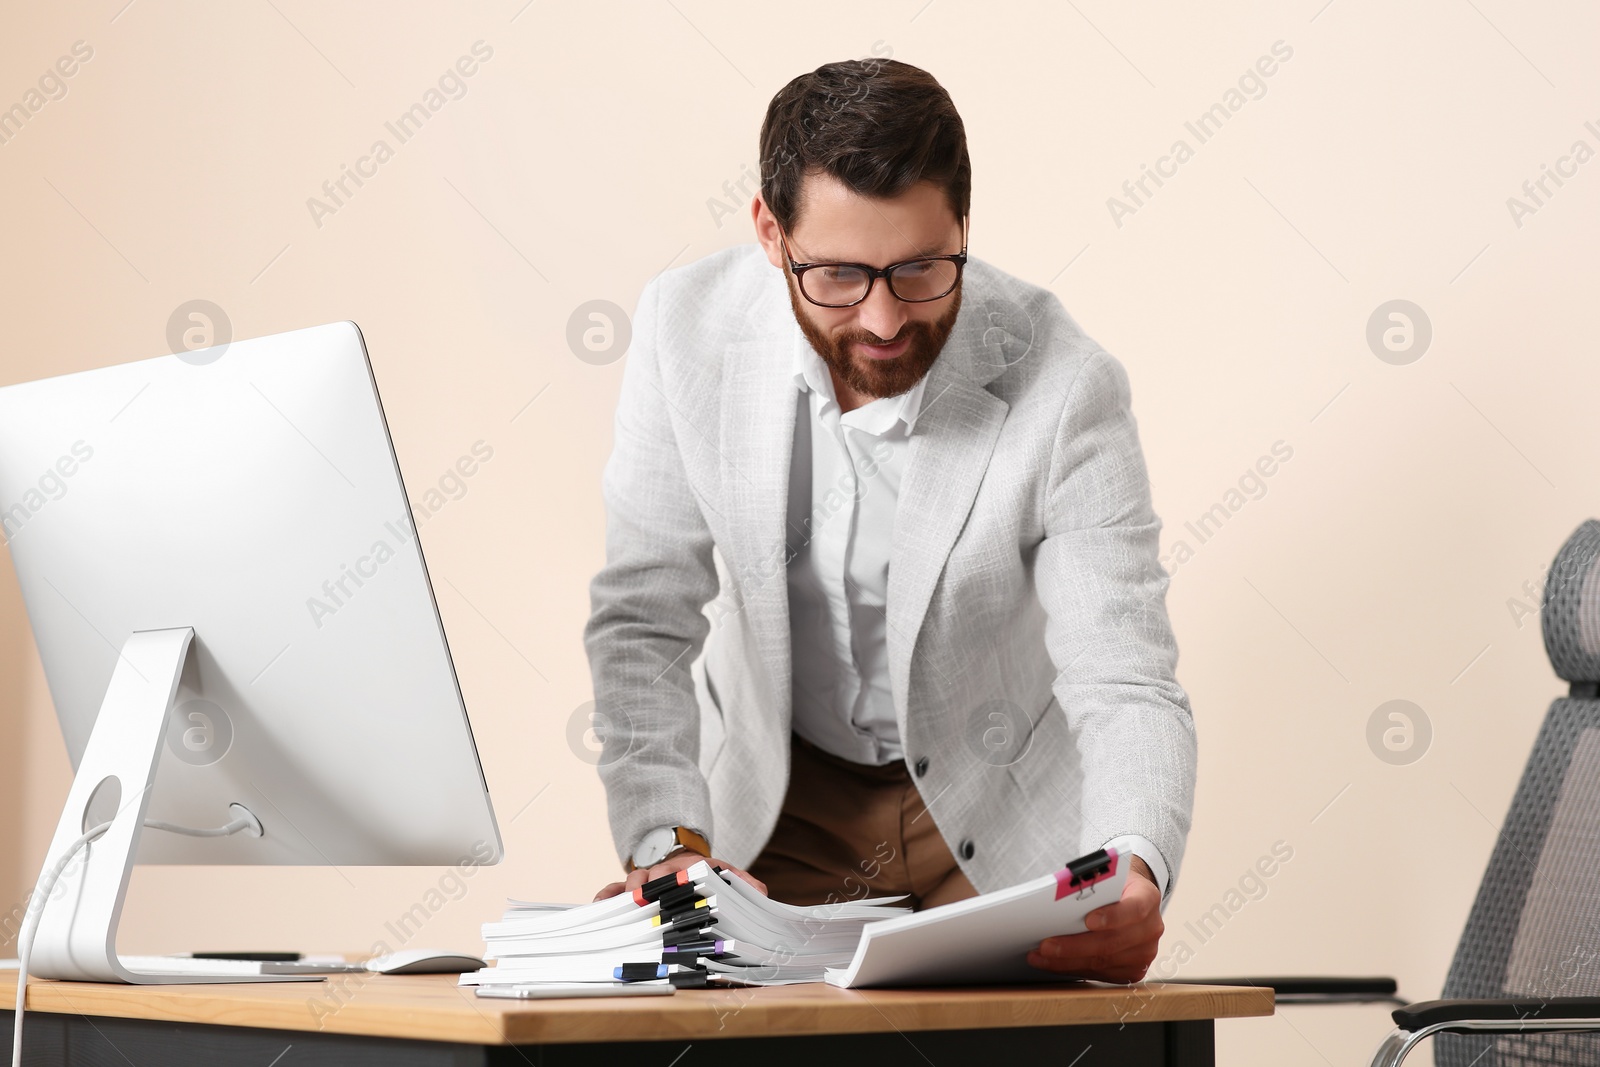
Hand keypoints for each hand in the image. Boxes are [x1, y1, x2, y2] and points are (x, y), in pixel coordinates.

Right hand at [593, 850, 767, 901]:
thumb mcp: (726, 874)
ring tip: (621, 905)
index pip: (683, 873)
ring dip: (625, 893)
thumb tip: (762, 892)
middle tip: (643, 901)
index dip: (680, 879)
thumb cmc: (706, 874)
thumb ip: (743, 882)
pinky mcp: (631, 888)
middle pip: (654, 879)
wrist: (684, 860)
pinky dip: (606, 895)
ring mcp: (646, 880)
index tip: (677, 885)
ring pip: (631, 883)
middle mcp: (665, 873)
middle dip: (647, 889)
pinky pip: (614, 890)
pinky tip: (598, 904)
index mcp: (688, 869)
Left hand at [1027, 856, 1161, 982]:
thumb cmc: (1113, 885)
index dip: (1112, 917)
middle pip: (1112, 942)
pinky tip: (1054, 964)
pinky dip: (1075, 969)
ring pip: (1104, 962)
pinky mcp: (1134, 970)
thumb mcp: (1106, 875)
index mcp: (1147, 897)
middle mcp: (1151, 928)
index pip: (1134, 909)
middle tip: (1045, 946)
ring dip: (1067, 962)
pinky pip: (1102, 974)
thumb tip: (1058, 896)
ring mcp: (1145, 953)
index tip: (1088, 920)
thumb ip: (1091, 884)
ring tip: (1040, 956)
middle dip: (1074, 946)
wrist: (1130, 898)